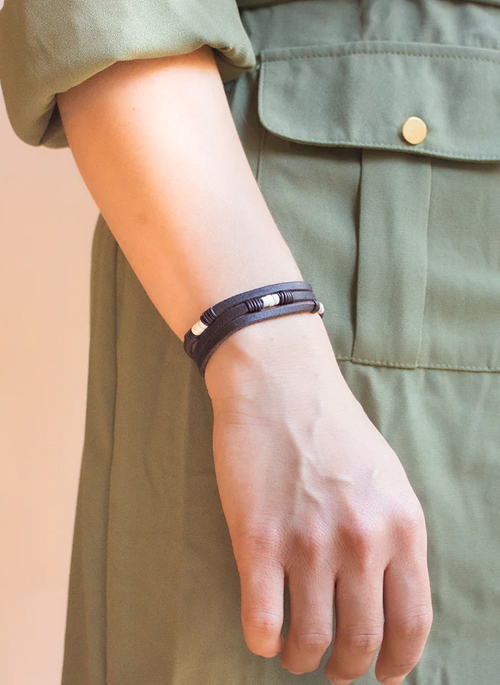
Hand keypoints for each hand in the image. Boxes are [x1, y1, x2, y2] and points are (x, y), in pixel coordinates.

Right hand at [204, 313, 432, 684]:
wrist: (280, 384)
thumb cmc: (333, 427)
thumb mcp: (388, 476)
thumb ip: (394, 534)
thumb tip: (387, 593)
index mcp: (401, 525)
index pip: (412, 622)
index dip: (399, 662)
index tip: (385, 674)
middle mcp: (361, 540)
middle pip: (362, 640)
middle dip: (348, 669)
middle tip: (335, 668)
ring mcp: (308, 541)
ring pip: (311, 639)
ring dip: (302, 659)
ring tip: (295, 653)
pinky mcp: (259, 539)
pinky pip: (262, 619)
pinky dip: (263, 641)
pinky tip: (264, 635)